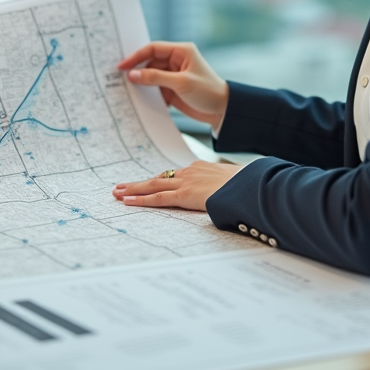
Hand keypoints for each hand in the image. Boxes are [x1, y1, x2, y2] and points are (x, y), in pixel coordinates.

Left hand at [112, 160, 241, 211]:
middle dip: (139, 182)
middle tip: (121, 186)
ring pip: (153, 185)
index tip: (148, 183)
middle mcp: (192, 171)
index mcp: (204, 168)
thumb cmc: (251, 184)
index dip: (161, 180)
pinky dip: (141, 200)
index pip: (176, 174)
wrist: (253, 184)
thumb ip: (230, 188)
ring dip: (133, 189)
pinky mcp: (186, 194)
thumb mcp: (239, 183)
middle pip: (160, 177)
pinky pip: (158, 198)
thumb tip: (236, 195)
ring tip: (117, 193)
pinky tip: (127, 202)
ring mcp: (187, 182)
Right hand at [117, 42, 228, 132]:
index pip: (153, 49)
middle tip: (120, 80)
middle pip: (150, 63)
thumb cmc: (208, 91)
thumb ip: (156, 77)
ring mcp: (173, 75)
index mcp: (181, 51)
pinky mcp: (172, 89)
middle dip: (137, 71)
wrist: (222, 111)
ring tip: (126, 92)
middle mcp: (176, 61)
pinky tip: (139, 101)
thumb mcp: (181, 83)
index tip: (122, 66)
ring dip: (141, 84)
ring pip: (151, 76)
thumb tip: (133, 74)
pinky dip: (148, 94)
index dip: (136, 56)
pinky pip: (155, 89)